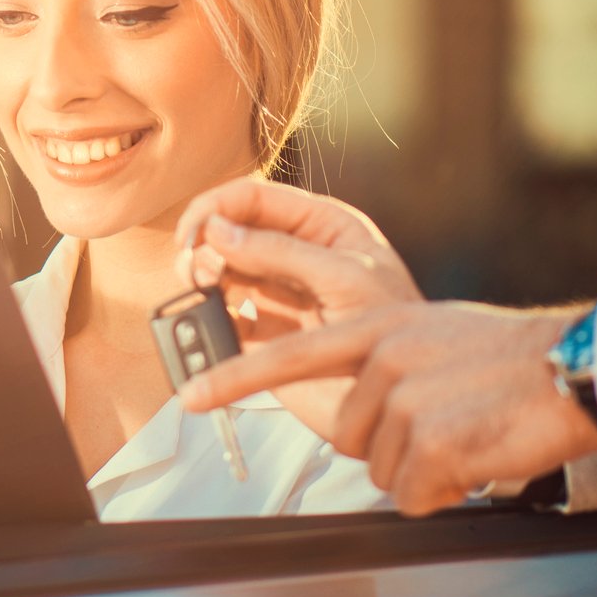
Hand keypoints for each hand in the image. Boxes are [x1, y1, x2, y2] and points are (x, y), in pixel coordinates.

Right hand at [174, 176, 419, 321]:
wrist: (402, 397)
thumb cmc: (396, 328)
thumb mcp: (344, 277)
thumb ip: (281, 251)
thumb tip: (219, 230)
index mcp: (321, 226)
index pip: (256, 199)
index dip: (217, 207)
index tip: (194, 232)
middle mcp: (295, 256)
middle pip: (230, 232)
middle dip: (204, 244)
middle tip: (196, 268)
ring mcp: (278, 296)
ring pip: (221, 274)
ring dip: (202, 278)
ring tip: (205, 291)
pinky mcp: (265, 338)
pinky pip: (223, 320)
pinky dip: (208, 319)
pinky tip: (213, 322)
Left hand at [179, 301, 596, 515]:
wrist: (578, 367)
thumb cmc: (516, 361)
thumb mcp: (436, 336)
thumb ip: (390, 363)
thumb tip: (367, 414)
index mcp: (380, 327)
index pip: (290, 355)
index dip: (235, 381)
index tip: (188, 400)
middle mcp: (383, 359)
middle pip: (351, 438)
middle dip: (394, 448)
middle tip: (450, 425)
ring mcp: (405, 402)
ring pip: (384, 472)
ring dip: (425, 472)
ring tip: (472, 435)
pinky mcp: (430, 443)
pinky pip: (414, 495)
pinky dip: (445, 492)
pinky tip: (479, 459)